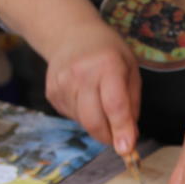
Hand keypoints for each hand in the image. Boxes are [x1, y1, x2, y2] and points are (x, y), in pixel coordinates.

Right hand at [45, 22, 140, 155]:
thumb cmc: (108, 54)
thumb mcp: (131, 70)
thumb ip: (132, 104)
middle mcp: (81, 74)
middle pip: (94, 120)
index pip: (114, 105)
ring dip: (98, 126)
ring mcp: (62, 84)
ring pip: (83, 123)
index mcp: (107, 65)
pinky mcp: (52, 94)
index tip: (126, 149)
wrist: (70, 34)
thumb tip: (130, 137)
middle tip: (120, 138)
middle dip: (109, 137)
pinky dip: (85, 117)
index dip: (121, 130)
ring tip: (102, 105)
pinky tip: (87, 99)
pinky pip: (73, 118)